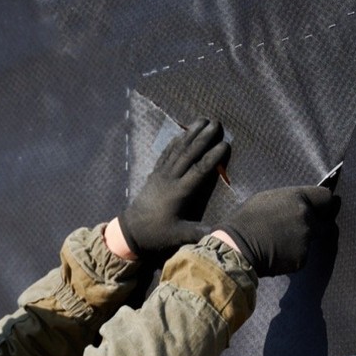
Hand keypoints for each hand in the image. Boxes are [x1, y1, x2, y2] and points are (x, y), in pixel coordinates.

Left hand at [118, 119, 229, 258]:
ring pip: (177, 150)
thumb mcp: (178, 236)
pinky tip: (180, 134)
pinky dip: (174, 143)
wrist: (130, 231)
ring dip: (190, 134)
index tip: (225, 144)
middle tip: (216, 123)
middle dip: (203, 137)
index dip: (212, 157)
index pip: (199, 170)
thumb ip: (199, 232)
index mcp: (179, 192)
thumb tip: (221, 233)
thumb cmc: (156, 234)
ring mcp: (160, 175)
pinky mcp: (154, 175)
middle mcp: (170, 179)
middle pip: (188, 154)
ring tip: (202, 120)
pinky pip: (165, 154)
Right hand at [215, 186, 338, 275]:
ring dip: (300, 240)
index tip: (323, 208)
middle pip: (323, 221)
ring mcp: (306, 240)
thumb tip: (301, 203)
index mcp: (299, 198)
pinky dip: (293, 255)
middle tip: (294, 228)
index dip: (325, 204)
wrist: (237, 248)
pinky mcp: (302, 259)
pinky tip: (277, 252)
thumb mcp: (267, 198)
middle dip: (314, 224)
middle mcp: (307, 218)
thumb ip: (289, 200)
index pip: (327, 198)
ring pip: (311, 239)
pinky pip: (302, 255)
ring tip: (279, 241)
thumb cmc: (246, 220)